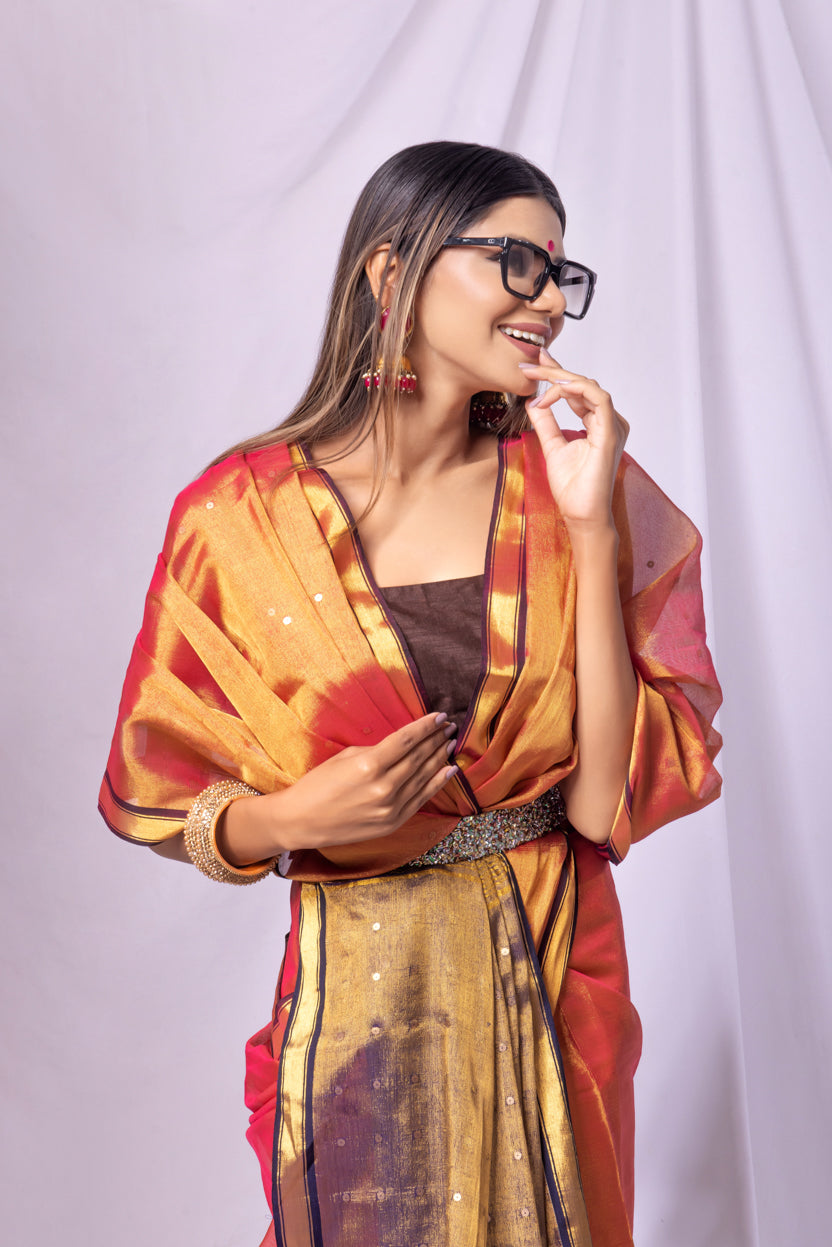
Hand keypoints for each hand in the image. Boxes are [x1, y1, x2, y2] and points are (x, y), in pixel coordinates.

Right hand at [259, 713, 457, 852]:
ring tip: (450, 743)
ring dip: (439, 758)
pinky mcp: (392, 823)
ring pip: (423, 778)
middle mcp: (383, 787)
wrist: (302, 821)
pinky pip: (421, 800)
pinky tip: (448, 770)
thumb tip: (403, 745)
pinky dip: (437, 784)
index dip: (426, 727)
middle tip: (450, 727)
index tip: (440, 716)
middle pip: (418, 757)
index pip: (406, 740)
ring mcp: (390, 808)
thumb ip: (377, 751)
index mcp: (369, 765)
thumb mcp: (345, 757)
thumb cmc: (318, 784)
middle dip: (436, 740)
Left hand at [519, 349, 628, 530]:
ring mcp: (613, 425)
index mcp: (598, 423)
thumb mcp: (551, 446)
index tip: (535, 361)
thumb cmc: (572, 488)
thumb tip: (532, 401)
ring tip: (536, 376)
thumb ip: (545, 423)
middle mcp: (609, 421)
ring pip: (589, 386)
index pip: (578, 390)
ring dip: (560, 378)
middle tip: (529, 363)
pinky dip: (574, 390)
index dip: (558, 372)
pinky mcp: (611, 432)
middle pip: (582, 384)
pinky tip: (553, 392)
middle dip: (554, 370)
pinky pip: (598, 399)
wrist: (581, 514)